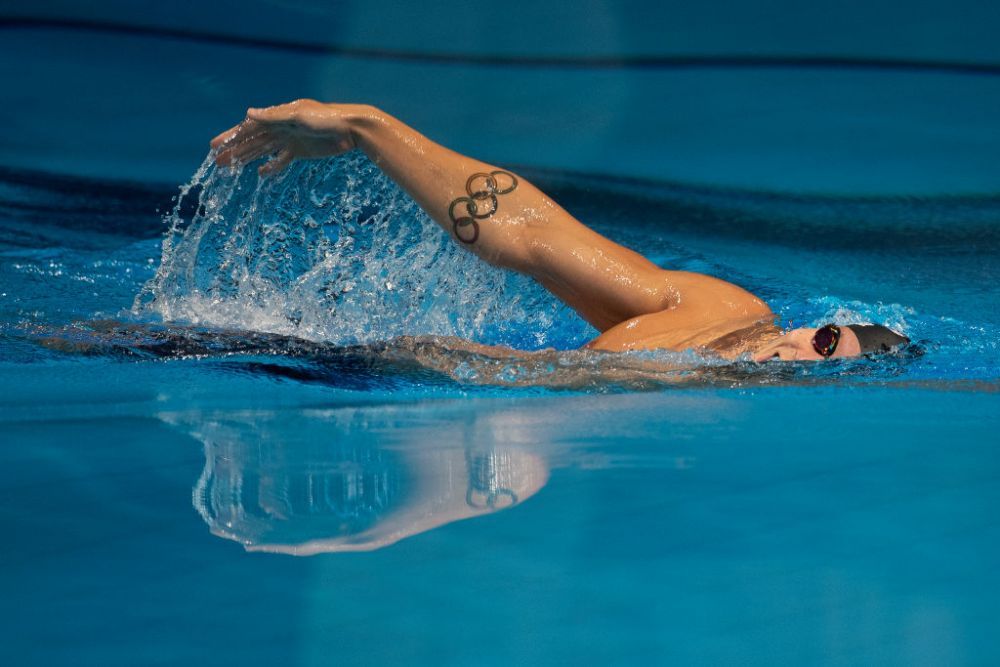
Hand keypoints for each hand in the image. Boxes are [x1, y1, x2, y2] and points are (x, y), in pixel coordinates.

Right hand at [209, 99, 360, 175]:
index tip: (215, 146)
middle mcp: (280, 127)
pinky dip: (272, 166)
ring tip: (230, 167)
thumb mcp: (299, 116)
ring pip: (263, 150)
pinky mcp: (301, 151)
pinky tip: (261, 173)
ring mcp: (290, 139)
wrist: (351, 129)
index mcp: (277, 116)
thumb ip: (274, 116)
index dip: (231, 136)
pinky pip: (281, 159)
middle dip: (234, 149)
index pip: (249, 127)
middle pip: (252, 140)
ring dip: (247, 158)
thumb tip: (248, 113)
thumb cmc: (326, 118)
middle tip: (216, 161)